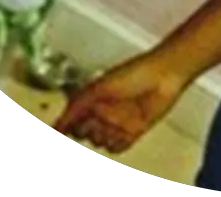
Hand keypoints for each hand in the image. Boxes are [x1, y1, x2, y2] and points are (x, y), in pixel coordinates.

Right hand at [53, 52, 189, 153]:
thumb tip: (56, 126)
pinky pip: (118, 147)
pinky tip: (123, 130)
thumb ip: (76, 107)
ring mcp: (118, 123)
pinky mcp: (133, 132)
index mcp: (93, 99)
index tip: (62, 133)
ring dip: (103, 134)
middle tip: (97, 117)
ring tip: (114, 118)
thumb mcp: (99, 88)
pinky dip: (117, 142)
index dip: (67, 127)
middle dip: (87, 129)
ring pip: (100, 141)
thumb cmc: (133, 74)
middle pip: (85, 134)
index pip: (72, 120)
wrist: (164, 76)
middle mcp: (104, 112)